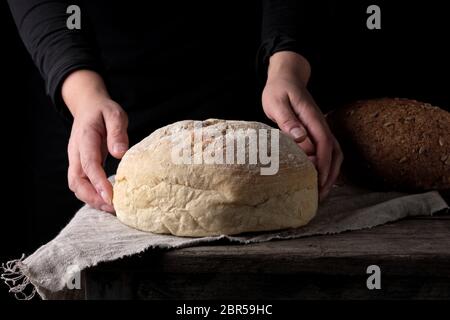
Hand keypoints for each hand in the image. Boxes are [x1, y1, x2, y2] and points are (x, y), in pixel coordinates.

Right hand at [62, 70, 128, 211]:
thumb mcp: (115, 114)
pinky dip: (91, 194)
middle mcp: (76, 152)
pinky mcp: (80, 165)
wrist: (87, 106)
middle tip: (112, 208)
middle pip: (76, 181)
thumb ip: (117, 132)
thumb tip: (120, 153)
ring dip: (91, 199)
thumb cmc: (103, 111)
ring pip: (76, 185)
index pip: (89, 164)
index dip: (98, 182)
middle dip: (92, 197)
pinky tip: (107, 200)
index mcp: (85, 139)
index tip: (111, 197)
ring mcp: (75, 160)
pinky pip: (82, 184)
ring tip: (111, 208)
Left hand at [262, 52, 342, 199]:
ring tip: (321, 192)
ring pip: (334, 154)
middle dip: (330, 175)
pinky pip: (327, 151)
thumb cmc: (279, 90)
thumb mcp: (278, 103)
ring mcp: (321, 128)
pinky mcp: (316, 131)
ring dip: (330, 173)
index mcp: (313, 118)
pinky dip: (327, 167)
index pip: (324, 144)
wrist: (288, 77)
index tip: (318, 182)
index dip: (323, 164)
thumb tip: (301, 139)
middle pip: (334, 153)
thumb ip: (288, 120)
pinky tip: (320, 179)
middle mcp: (321, 125)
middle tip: (320, 196)